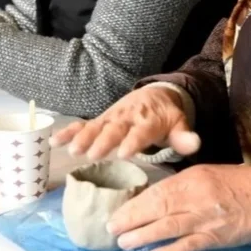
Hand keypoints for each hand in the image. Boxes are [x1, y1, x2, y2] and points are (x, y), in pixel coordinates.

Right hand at [50, 86, 199, 160]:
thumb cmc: (167, 117)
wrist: (156, 96)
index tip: (124, 153)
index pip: (140, 132)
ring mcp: (111, 118)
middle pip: (114, 129)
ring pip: (96, 126)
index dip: (133, 141)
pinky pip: (83, 125)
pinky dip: (69, 131)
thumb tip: (196, 144)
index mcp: (148, 120)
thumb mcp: (180, 125)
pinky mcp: (100, 120)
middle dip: (103, 140)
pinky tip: (54, 141)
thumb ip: (185, 137)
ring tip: (71, 150)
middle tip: (91, 154)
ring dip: (82, 137)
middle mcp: (127, 117)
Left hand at [109, 164, 250, 250]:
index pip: (157, 192)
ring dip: (143, 236)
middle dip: (132, 219)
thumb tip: (154, 198)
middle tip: (112, 228)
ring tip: (124, 242)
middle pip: (157, 208)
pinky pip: (188, 245)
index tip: (118, 212)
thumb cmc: (238, 183)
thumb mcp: (206, 173)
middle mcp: (196, 196)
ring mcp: (206, 218)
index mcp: (193, 178)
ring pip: (168, 227)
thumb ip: (181, 185)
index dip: (135, 204)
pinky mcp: (216, 237)